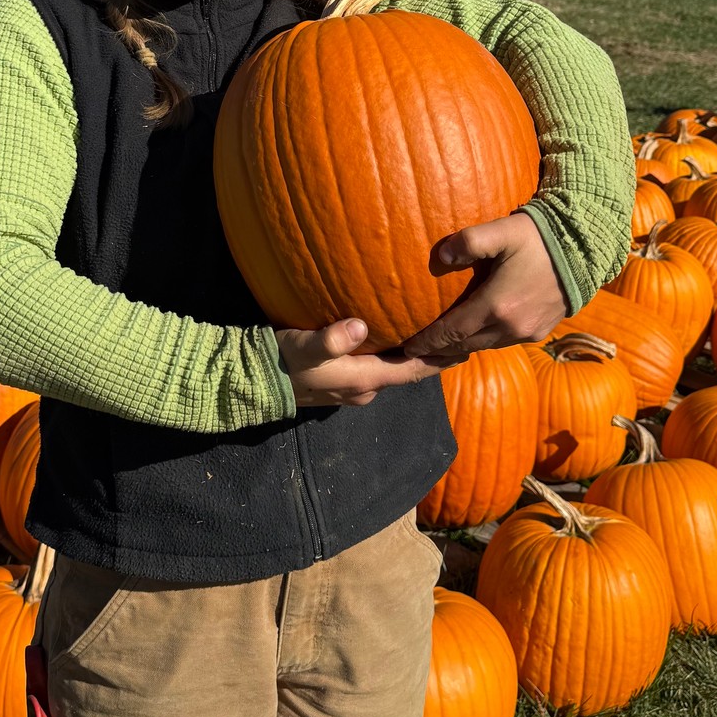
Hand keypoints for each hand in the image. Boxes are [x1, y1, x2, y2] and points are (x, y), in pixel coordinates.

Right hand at [277, 318, 451, 408]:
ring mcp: (348, 390)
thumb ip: (331, 339)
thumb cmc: (280, 361)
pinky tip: (384, 341)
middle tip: (452, 337)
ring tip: (423, 336)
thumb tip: (360, 327)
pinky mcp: (335, 383)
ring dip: (407, 358)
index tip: (466, 348)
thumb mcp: (305, 346)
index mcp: (362, 380)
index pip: (411, 371)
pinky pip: (370, 369)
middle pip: (404, 373)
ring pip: (387, 372)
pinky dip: (386, 357)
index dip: (439, 361)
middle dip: (428, 358)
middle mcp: (361, 390)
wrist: (250, 382)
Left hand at [402, 212, 566, 362]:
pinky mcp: (540, 331)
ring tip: (443, 344)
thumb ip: (469, 241)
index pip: (452, 332)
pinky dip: (485, 341)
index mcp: (497, 306)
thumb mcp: (501, 231)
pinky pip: (504, 342)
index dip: (429, 341)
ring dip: (463, 346)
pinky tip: (476, 334)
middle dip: (441, 349)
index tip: (408, 347)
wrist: (584, 248)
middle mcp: (511, 327)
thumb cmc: (538, 237)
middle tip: (418, 350)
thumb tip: (443, 256)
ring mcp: (528, 332)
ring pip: (485, 346)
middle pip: (466, 345)